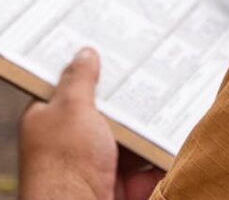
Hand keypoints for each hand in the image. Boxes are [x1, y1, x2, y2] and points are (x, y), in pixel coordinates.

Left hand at [19, 48, 165, 199]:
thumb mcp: (71, 108)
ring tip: (173, 90)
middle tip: (151, 63)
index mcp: (50, 119)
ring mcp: (98, 164)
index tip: (111, 45)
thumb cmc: (64, 165)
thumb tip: (85, 53)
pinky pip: (147, 161)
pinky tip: (178, 127)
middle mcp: (73, 142)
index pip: (69, 86)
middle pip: (105, 109)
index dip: (89, 67)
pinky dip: (162, 150)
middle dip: (127, 94)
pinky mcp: (122, 183)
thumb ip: (79, 79)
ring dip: (149, 121)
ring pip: (129, 135)